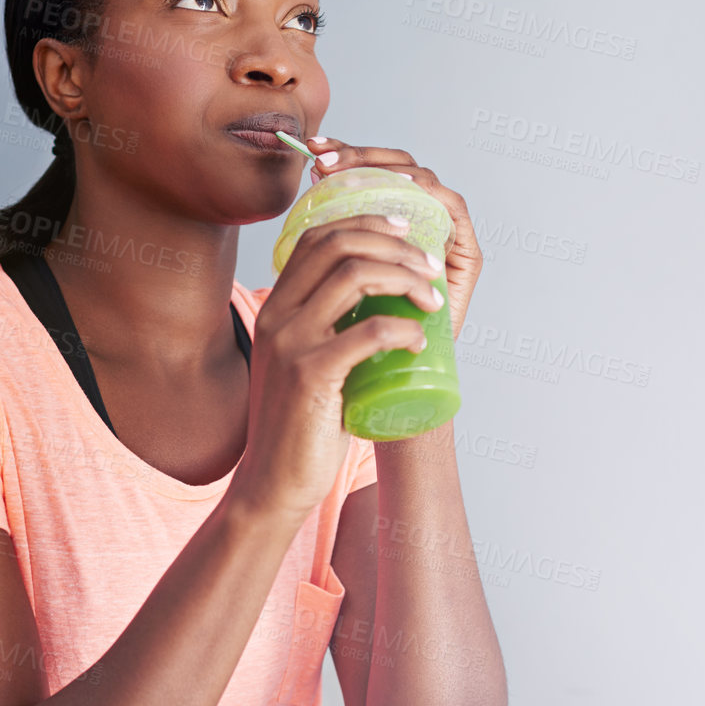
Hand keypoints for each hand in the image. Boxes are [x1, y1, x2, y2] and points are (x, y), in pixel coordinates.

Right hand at [230, 213, 444, 526]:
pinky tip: (417, 340)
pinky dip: (403, 328)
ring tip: (431, 299)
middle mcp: (277, 316)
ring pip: (355, 275)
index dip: (365, 224)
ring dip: (405, 277)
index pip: (317, 237)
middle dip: (394, 244)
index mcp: (275, 308)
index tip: (405, 234)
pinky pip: (369, 331)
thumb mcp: (303, 363)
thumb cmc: (300, 426)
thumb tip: (377, 301)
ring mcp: (291, 343)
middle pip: (338, 244)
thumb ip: (325, 329)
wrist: (272, 481)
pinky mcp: (311, 375)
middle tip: (428, 266)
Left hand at [306, 136, 482, 336]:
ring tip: (346, 172)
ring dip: (383, 169)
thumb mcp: (327, 288)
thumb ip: (325, 257)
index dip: (345, 157)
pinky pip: (452, 208)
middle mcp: (419, 229)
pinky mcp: (466, 256)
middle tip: (322, 160)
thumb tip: (296, 221)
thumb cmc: (350, 344)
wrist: (383, 392)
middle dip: (359, 157)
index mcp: (388, 230)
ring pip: (422, 181)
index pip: (371, 177)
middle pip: (396, 171)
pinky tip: (396, 187)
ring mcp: (444, 239)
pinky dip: (426, 193)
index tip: (311, 154)